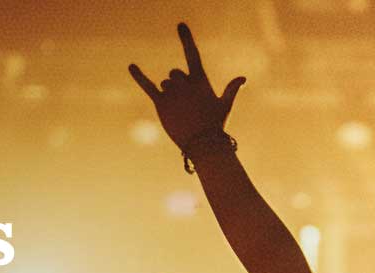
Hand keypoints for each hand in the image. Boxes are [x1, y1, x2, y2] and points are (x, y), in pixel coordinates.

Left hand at [129, 24, 245, 146]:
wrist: (203, 144)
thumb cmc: (216, 125)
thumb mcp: (225, 105)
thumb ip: (231, 89)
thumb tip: (243, 78)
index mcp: (200, 80)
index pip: (192, 54)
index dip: (186, 38)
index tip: (180, 25)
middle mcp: (185, 83)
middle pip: (174, 74)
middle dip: (177, 84)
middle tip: (185, 104)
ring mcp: (172, 93)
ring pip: (164, 83)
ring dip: (169, 92)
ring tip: (179, 110)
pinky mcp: (161, 103)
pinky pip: (148, 86)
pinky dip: (139, 76)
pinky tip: (131, 66)